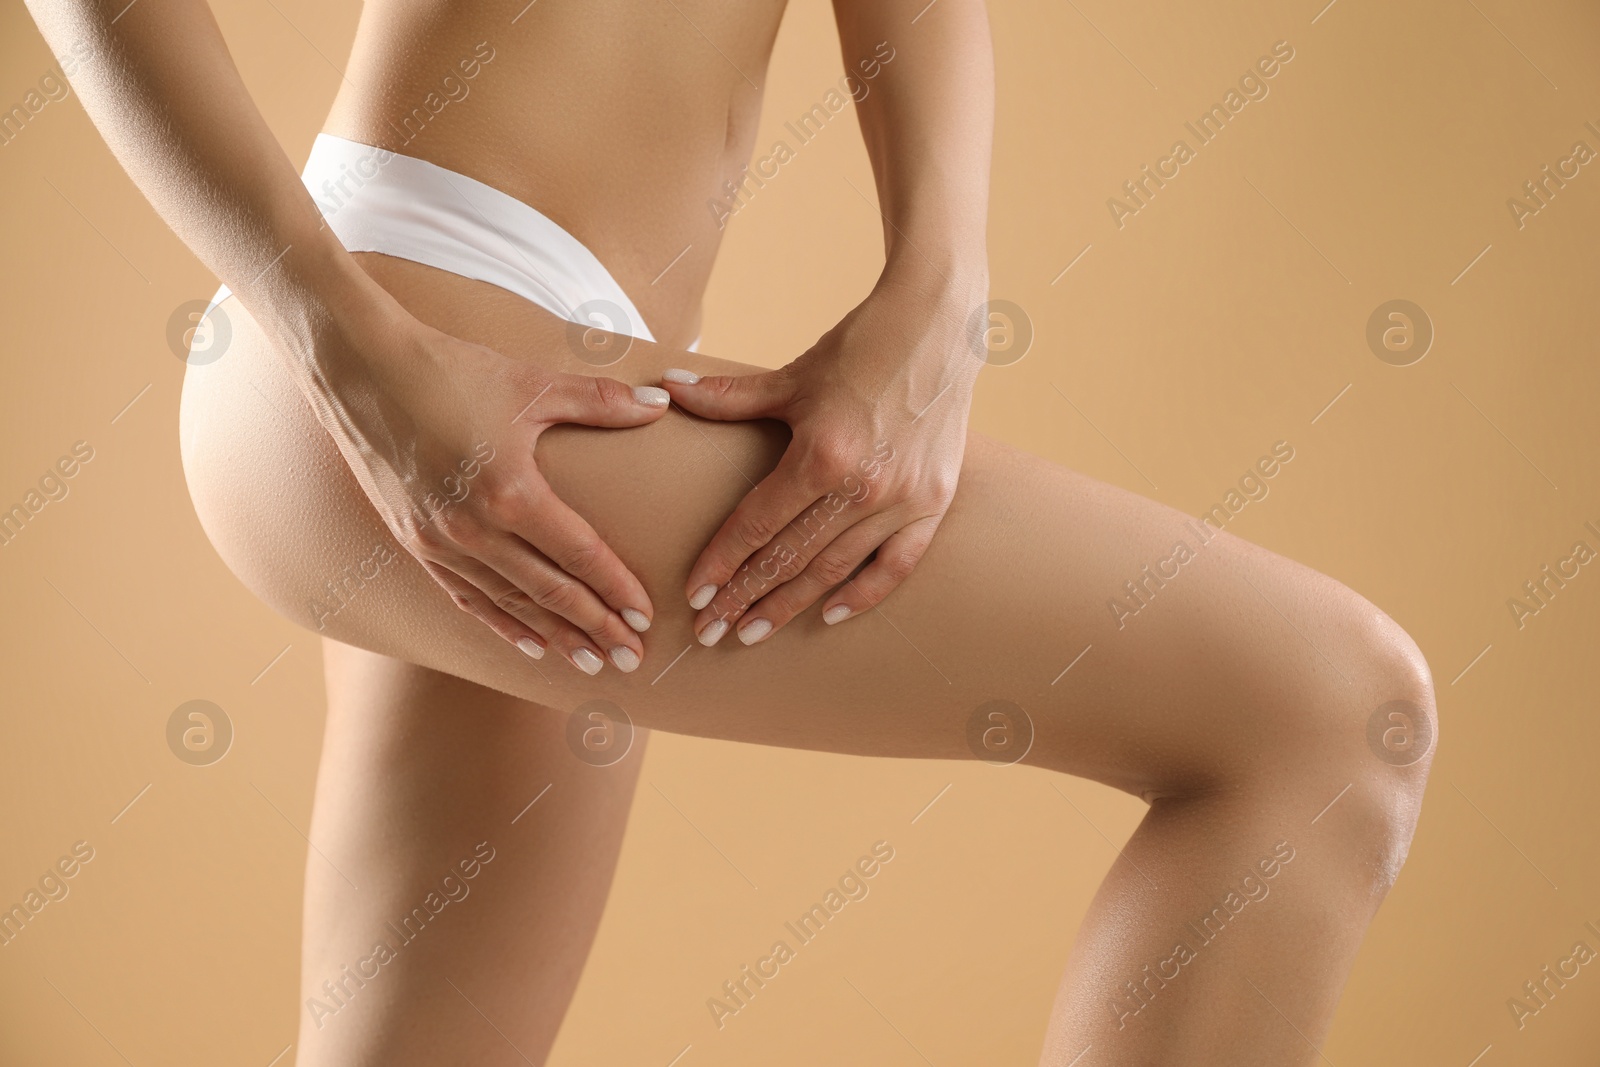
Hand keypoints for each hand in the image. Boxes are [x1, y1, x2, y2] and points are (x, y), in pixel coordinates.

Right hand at [303, 303, 671, 674]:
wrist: (361, 370)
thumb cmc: (451, 371)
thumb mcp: (532, 384)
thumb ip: (601, 400)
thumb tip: (661, 403)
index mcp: (512, 492)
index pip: (580, 556)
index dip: (616, 590)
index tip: (646, 618)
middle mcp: (475, 529)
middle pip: (550, 592)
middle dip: (595, 628)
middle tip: (632, 659)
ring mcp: (441, 542)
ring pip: (510, 603)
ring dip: (554, 636)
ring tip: (591, 661)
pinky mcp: (415, 542)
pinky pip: (466, 597)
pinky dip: (501, 624)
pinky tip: (530, 644)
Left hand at [661, 270, 984, 645]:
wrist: (937, 323)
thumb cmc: (859, 345)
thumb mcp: (791, 376)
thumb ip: (729, 397)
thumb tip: (667, 390)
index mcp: (821, 455)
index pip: (758, 525)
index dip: (722, 563)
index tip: (696, 594)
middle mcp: (862, 487)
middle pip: (790, 558)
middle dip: (745, 598)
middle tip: (711, 631)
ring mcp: (902, 499)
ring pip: (835, 569)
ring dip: (791, 604)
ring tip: (754, 631)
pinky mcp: (932, 501)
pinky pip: (895, 564)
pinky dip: (864, 593)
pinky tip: (831, 614)